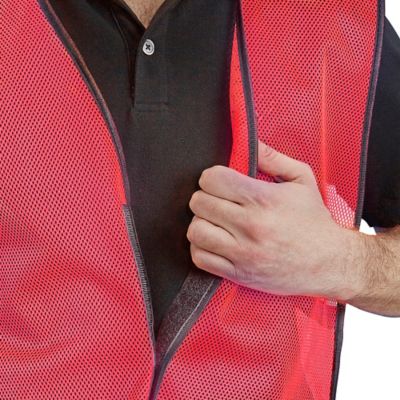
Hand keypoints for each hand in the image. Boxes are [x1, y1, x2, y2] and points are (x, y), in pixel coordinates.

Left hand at [187, 139, 361, 299]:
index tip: (220, 183)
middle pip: (199, 203)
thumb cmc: (314, 221)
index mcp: (263, 199)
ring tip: (215, 222)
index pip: (212, 179)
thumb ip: (273, 157)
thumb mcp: (302, 180)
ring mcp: (243, 252)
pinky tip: (215, 243)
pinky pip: (200, 258)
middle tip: (218, 202)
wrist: (330, 262)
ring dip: (201, 223)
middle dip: (205, 198)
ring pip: (195, 231)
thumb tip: (249, 141)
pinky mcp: (239, 273)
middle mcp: (250, 225)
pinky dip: (201, 249)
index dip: (212, 177)